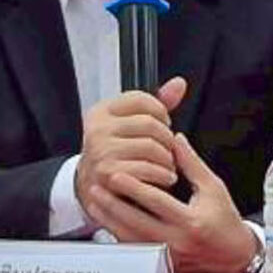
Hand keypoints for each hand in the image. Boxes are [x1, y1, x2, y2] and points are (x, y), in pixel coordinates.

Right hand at [75, 78, 187, 209]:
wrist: (93, 188)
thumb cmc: (117, 154)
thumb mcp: (129, 125)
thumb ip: (156, 105)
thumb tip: (179, 84)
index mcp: (101, 112)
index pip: (142, 99)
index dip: (161, 112)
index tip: (163, 123)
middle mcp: (98, 129)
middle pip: (150, 124)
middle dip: (167, 139)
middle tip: (169, 150)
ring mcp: (101, 151)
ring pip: (152, 147)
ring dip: (168, 159)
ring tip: (168, 165)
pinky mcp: (109, 174)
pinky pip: (148, 169)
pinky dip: (163, 175)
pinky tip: (164, 177)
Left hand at [80, 130, 260, 272]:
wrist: (235, 257)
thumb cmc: (225, 220)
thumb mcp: (213, 187)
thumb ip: (191, 164)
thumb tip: (174, 139)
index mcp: (191, 221)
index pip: (157, 202)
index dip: (134, 187)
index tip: (116, 174)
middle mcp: (177, 241)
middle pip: (136, 223)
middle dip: (113, 204)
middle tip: (94, 186)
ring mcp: (167, 256)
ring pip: (130, 239)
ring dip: (109, 220)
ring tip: (93, 202)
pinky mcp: (160, 264)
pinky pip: (134, 250)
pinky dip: (118, 234)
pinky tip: (105, 221)